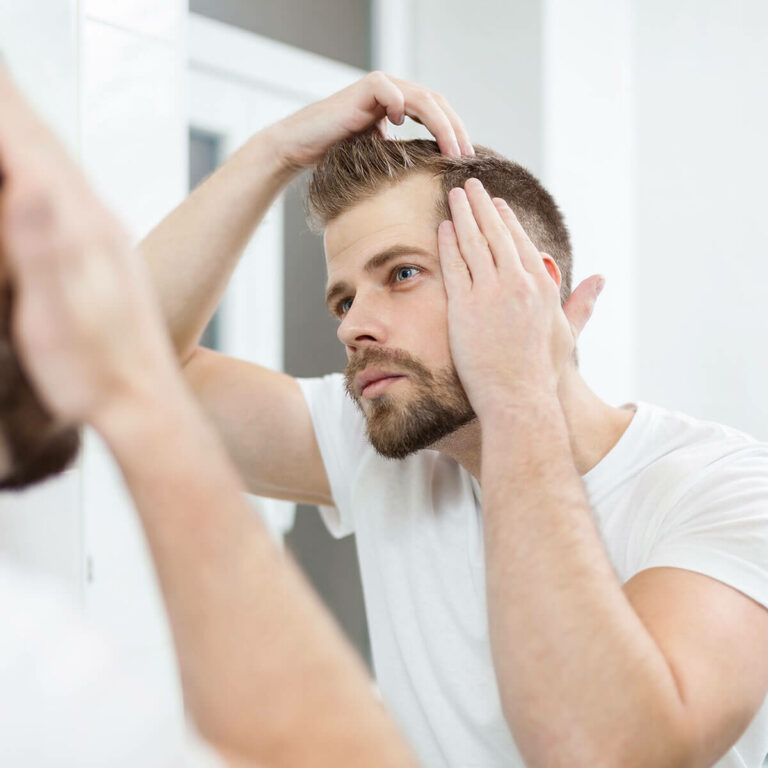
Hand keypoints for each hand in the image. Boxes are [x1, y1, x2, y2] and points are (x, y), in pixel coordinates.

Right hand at [0, 71, 180, 427]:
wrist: (146, 405)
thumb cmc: (99, 373)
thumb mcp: (58, 318)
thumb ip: (44, 250)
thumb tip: (33, 184)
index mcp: (84, 234)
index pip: (35, 153)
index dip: (4, 110)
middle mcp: (100, 231)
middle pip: (51, 154)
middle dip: (15, 111)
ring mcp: (105, 247)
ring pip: (63, 176)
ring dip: (33, 140)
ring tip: (11, 115)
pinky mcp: (104, 266)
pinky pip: (70, 203)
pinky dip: (46, 177)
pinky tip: (41, 186)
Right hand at [266, 71, 472, 168]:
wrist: (302, 147)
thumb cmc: (337, 157)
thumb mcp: (379, 157)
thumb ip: (402, 155)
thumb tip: (432, 175)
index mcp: (399, 104)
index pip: (437, 111)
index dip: (454, 132)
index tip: (466, 158)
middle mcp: (392, 92)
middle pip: (436, 102)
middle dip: (455, 129)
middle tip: (467, 155)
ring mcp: (379, 88)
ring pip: (422, 98)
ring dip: (441, 124)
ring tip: (451, 149)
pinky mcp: (363, 89)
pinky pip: (389, 92)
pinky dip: (399, 106)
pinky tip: (400, 128)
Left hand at [437, 178, 603, 417]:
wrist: (518, 397)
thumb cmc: (542, 371)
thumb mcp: (567, 333)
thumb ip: (582, 303)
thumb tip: (601, 279)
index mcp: (542, 285)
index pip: (521, 241)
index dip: (505, 219)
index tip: (495, 204)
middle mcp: (518, 283)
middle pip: (496, 233)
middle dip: (482, 205)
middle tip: (469, 185)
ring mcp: (490, 293)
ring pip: (474, 242)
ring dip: (463, 214)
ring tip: (454, 196)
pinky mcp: (464, 308)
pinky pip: (454, 266)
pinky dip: (448, 243)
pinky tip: (444, 227)